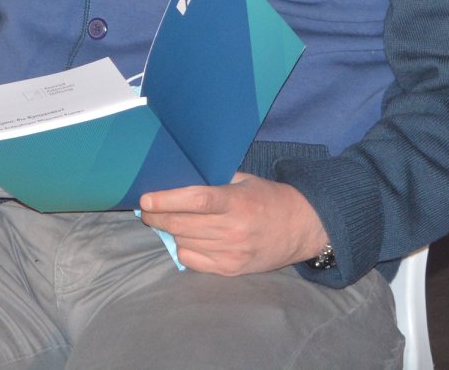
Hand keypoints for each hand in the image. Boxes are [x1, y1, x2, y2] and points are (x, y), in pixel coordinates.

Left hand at [138, 173, 329, 275]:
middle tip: (147, 210)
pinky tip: (184, 238)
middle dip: (157, 217)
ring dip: (169, 232)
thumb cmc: (269, 198)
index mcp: (236, 202)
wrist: (302, 228)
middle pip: (182, 224)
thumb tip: (177, 179)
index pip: (195, 200)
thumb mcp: (244, 180)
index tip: (146, 199)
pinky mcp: (232, 270)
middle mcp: (233, 229)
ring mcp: (232, 253)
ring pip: (184, 242)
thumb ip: (214, 180)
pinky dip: (183, 249)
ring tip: (163, 221)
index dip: (166, 200)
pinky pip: (193, 261)